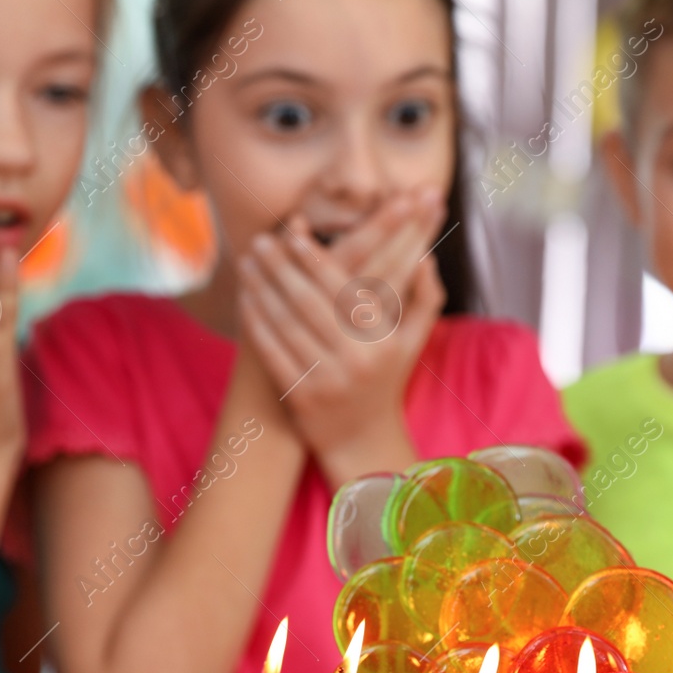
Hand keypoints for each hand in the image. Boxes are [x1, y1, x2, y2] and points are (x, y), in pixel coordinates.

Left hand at [237, 189, 447, 486]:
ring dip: (262, 290)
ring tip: (247, 264)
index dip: (315, 258)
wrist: (363, 440)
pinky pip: (272, 352)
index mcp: (383, 341)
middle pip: (309, 303)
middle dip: (281, 268)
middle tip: (260, 242)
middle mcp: (356, 360)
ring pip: (286, 325)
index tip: (292, 231)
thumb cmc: (386, 381)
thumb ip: (425, 299)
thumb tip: (426, 257)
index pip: (344, 289)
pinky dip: (256, 323)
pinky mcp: (301, 397)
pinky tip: (246, 300)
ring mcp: (327, 380)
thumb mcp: (413, 343)